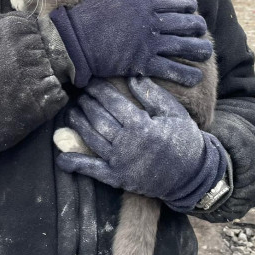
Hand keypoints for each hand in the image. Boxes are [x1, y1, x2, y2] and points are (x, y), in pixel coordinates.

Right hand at [48, 0, 211, 87]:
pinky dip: (186, 74)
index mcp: (145, 3)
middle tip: (201, 31)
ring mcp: (149, 44)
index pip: (180, 2)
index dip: (191, 6)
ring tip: (206, 53)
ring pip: (185, 47)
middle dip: (198, 28)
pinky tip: (195, 76)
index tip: (193, 9)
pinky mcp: (143, 63)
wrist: (74, 40)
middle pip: (187, 24)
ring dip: (200, 50)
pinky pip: (172, 69)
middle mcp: (152, 22)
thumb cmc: (89, 12)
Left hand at [56, 77, 226, 211]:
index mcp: (142, 126)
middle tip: (80, 93)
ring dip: (78, 123)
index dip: (98, 90)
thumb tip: (132, 76)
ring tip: (72, 111)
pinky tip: (62, 157)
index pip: (112, 102)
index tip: (90, 80)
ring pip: (91, 138)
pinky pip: (92, 170)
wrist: (192, 174)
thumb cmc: (185, 138)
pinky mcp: (117, 178)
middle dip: (87, 103)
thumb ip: (152, 94)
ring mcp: (120, 163)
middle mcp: (127, 144)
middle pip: (98, 118)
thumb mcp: (173, 112)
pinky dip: (76, 163)